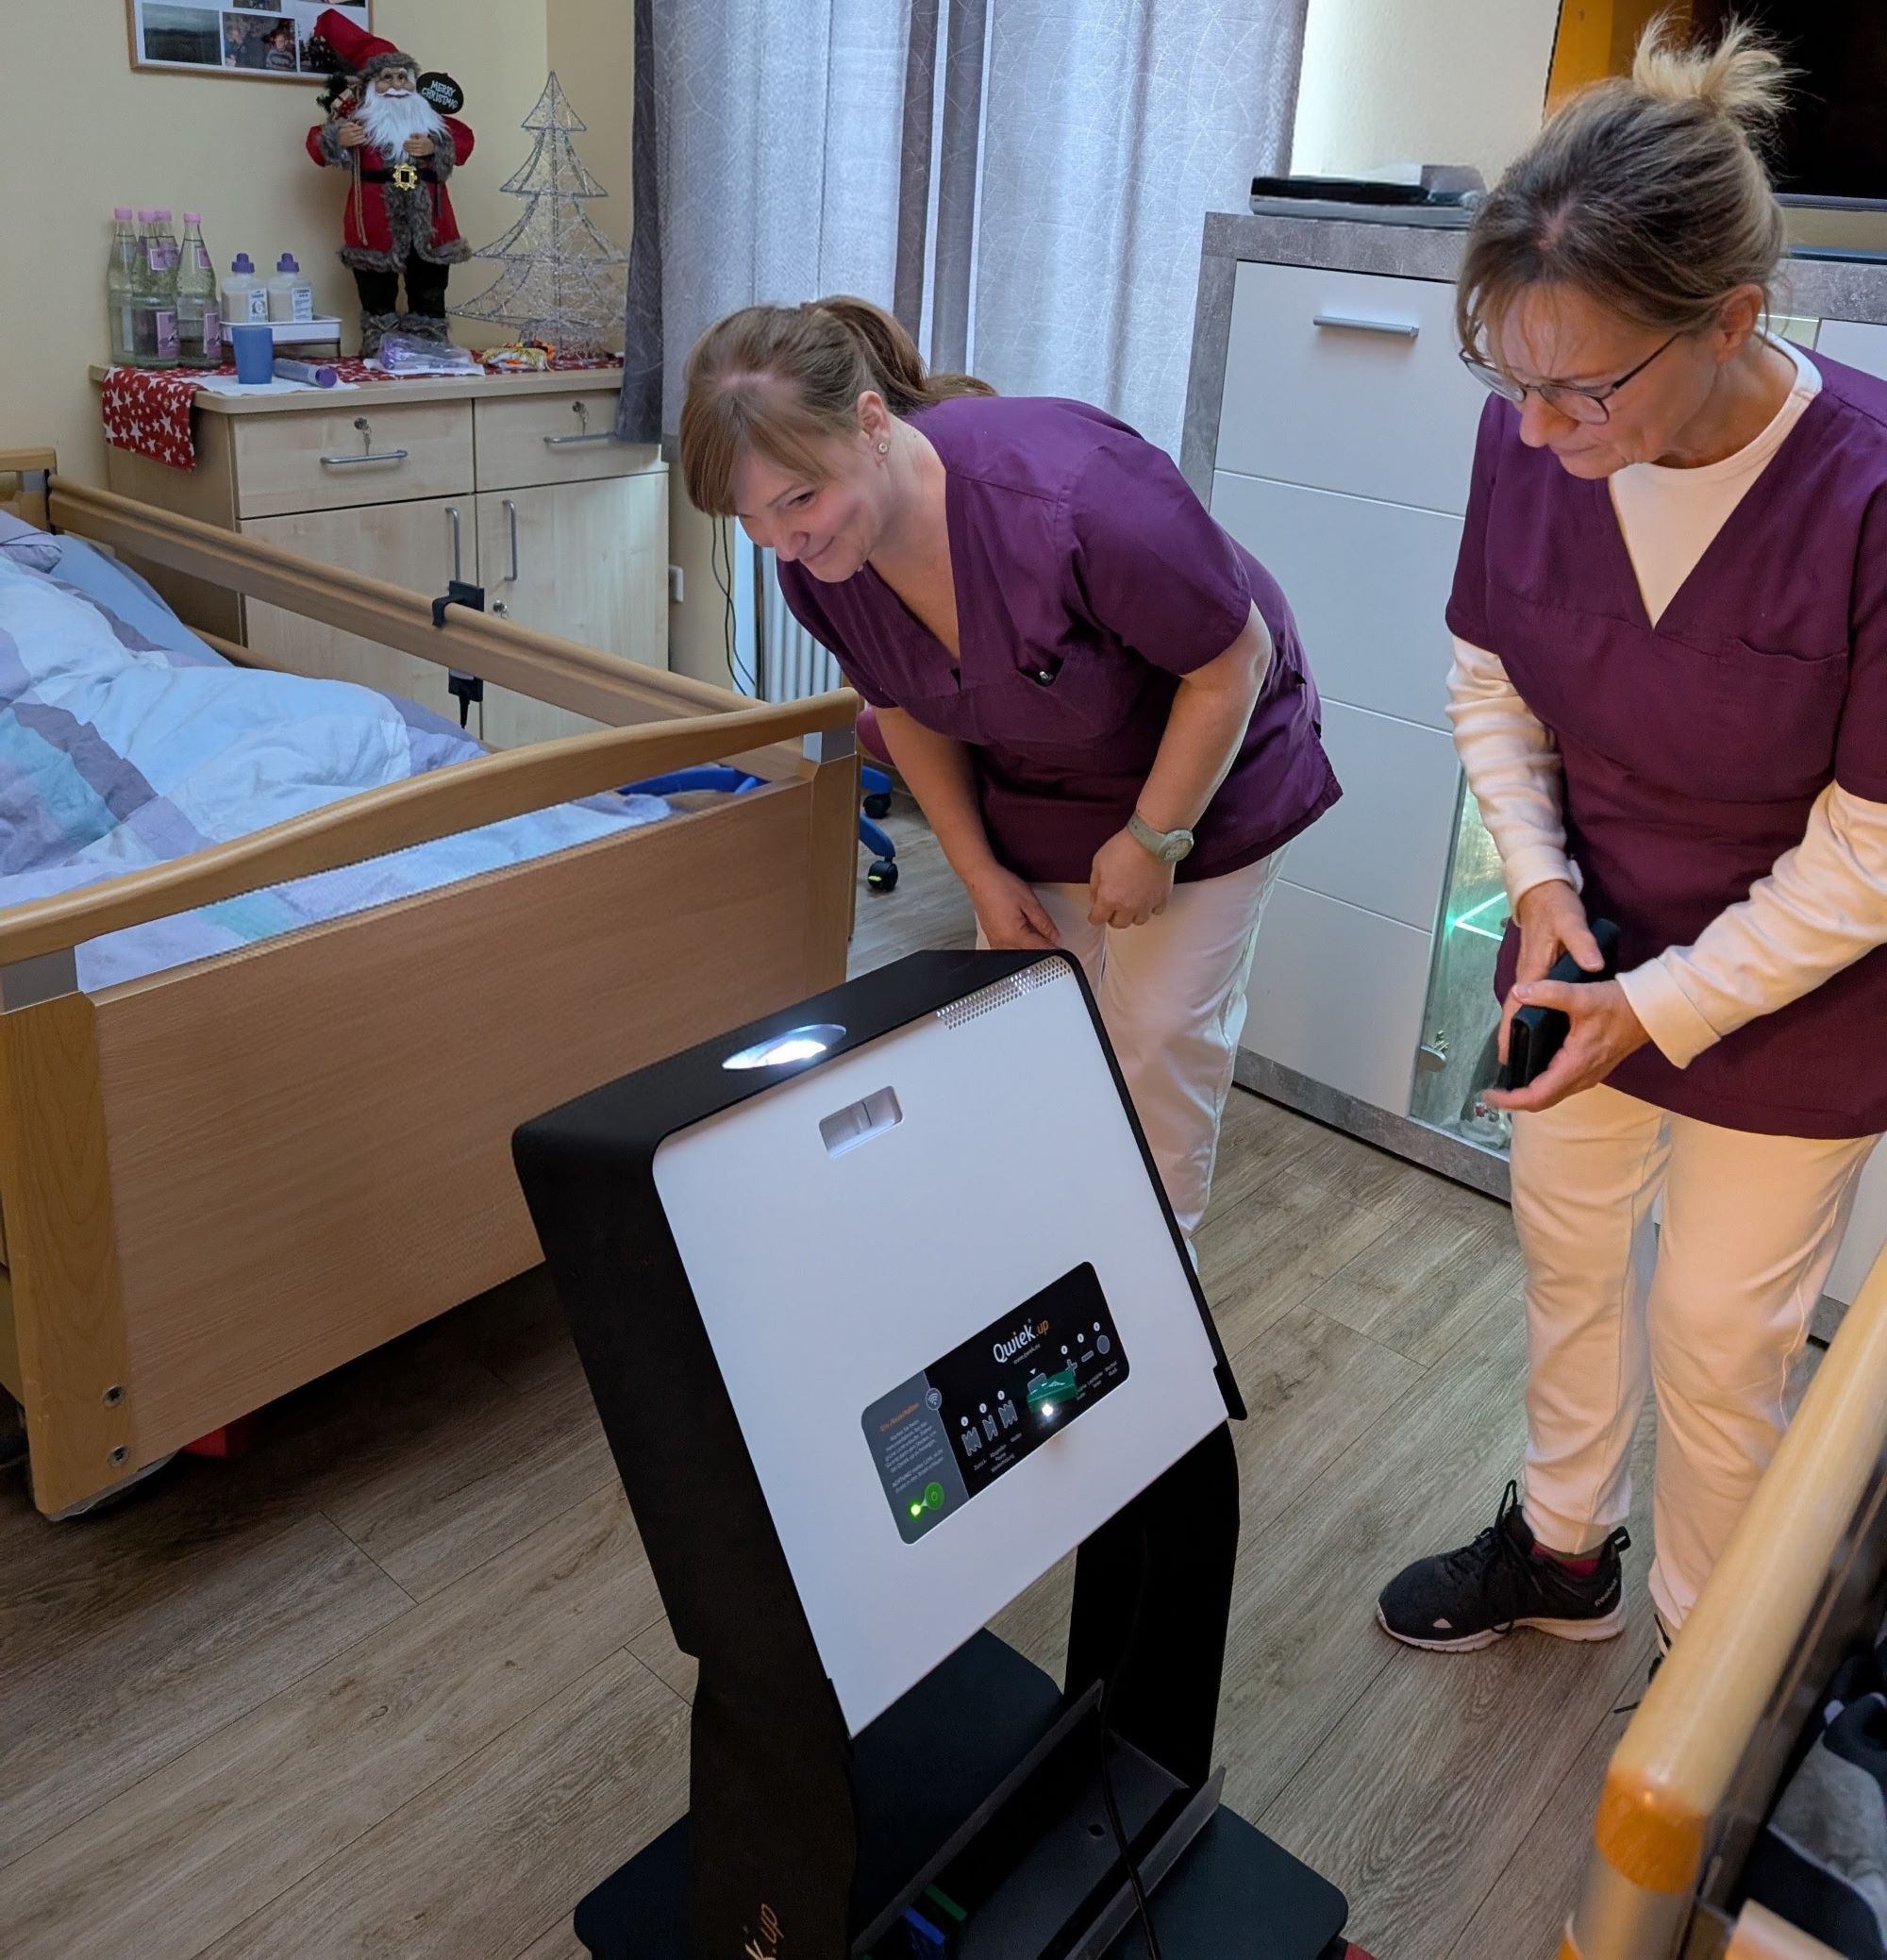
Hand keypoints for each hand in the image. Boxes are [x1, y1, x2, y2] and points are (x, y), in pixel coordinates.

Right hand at [337, 120, 366, 147]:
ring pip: (358, 137)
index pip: (355, 128)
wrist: (336, 139)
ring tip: (364, 135)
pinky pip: (358, 142)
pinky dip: (362, 141)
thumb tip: (357, 125)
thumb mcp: (343, 125)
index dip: (359, 128)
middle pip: (358, 133)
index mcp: (347, 129)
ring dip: (362, 136)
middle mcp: (349, 134)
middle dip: (361, 132)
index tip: (361, 128)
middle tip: (364, 131)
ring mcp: (350, 139)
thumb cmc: (340, 131)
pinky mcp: (351, 144)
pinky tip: (365, 139)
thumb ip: (350, 124)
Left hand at [404, 134, 435, 156]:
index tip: (404, 142)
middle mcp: (421, 146)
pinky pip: (416, 154)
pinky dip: (412, 153)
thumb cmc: (426, 140)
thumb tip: (409, 135)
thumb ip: (415, 134)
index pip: (412, 142)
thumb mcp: (421, 135)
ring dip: (408, 150)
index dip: (408, 142)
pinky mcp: (422, 154)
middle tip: (403, 145)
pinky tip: (409, 152)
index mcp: (420, 141)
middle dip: (407, 146)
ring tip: (404, 149)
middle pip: (412, 146)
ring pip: (413, 150)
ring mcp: (422, 151)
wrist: (433, 146)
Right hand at [966, 866, 1059, 950]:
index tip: (1061, 948)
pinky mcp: (990, 937)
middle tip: (1049, 937)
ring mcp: (994, 941)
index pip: (1039, 950)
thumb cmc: (1001, 885)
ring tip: (1034, 932)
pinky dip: (1017, 945)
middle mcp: (1002, 943)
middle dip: (1040, 948)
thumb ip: (1044, 922)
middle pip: (1028, 955)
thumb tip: (1054, 937)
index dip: (1053, 949)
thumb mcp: (1030, 902)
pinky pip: (1007, 949)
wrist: (980, 877)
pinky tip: (1021, 933)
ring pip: (1017, 954)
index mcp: (1014, 935)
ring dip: (1028, 947)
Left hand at [1088, 829, 1174, 928]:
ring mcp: (1147, 903)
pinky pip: (1156, 911)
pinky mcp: (1162, 897)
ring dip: (1133, 914)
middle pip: (1118, 924)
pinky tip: (1147, 897)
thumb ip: (1095, 885)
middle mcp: (1128, 906)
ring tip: (1131, 901)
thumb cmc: (1125, 847)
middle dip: (1113, 916)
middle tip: (1113, 905)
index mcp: (1108, 898)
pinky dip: (1151, 907)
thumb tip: (1095, 897)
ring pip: (1138, 920)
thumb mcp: (1098, 863)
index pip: (1097, 919)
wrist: (1151, 839)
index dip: (1095, 915)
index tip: (1096, 912)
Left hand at [1482, 977, 1649, 1113]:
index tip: (1490, 1095)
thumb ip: (1550, 992)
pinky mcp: (1592, 1068)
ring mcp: (1589, 1074)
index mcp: (1575, 1065)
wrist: (1652, 1010)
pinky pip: (1562, 1085)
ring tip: (1507, 1082)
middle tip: (1492, 1091)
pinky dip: (1543, 1085)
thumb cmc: (1620, 1005)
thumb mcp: (1584, 995)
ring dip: (1529, 1093)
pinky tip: (1532, 1070)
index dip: (1511, 1099)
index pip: (1538, 1095)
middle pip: (1543, 1100)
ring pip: (1553, 1094)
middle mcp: (1582, 1076)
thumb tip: (1520, 992)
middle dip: (1515, 1099)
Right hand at [1499, 879, 1604, 1067]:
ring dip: (1521, 1038)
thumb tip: (1592, 964)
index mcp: (1532, 970)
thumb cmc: (1555, 908)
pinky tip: (1540, 1038)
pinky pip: (1528, 1007)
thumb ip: (1582, 944)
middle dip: (1512, 1046)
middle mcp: (1525, 976)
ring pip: (1520, 1014)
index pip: (1515, 1008)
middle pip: (1514, 1018)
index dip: (1510, 1035)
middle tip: (1515, 1075)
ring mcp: (1528, 976)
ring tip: (1527, 1066)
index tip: (1507, 1059)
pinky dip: (1530, 1026)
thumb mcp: (1571, 923)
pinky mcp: (1534, 975)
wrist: (1542, 891)